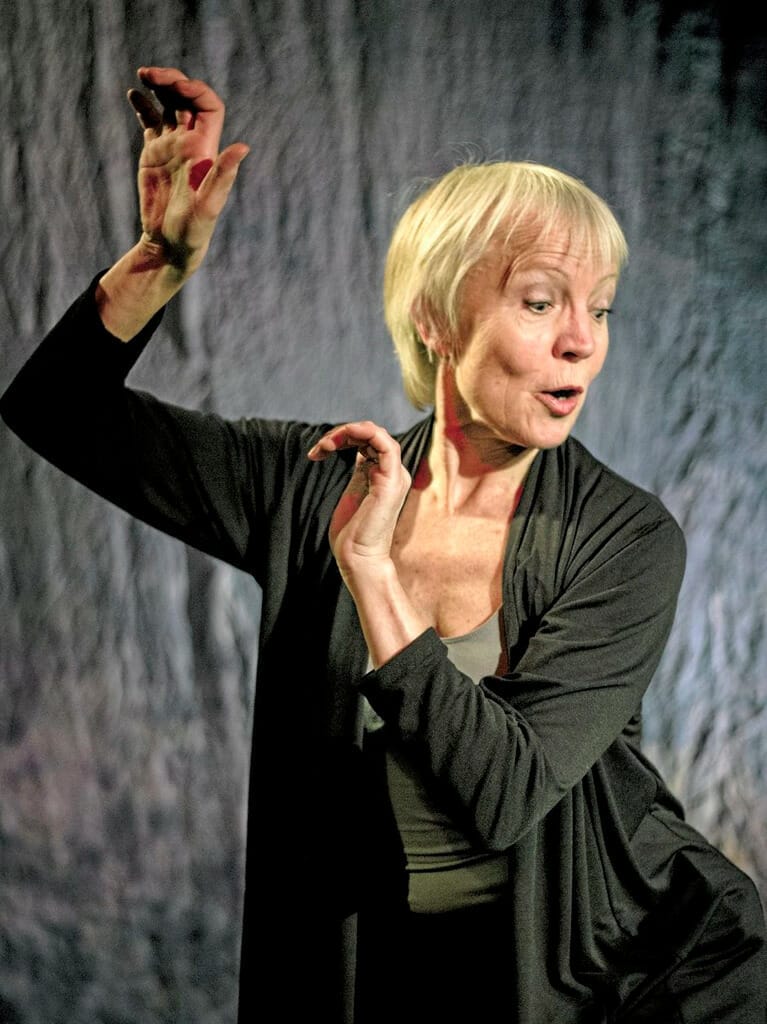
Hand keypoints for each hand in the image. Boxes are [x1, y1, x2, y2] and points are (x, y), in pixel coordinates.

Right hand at [128, 66, 248, 274]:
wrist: (170, 244)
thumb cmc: (194, 231)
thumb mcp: (209, 205)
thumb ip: (223, 175)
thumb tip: (243, 147)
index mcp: (206, 150)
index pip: (208, 106)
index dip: (195, 91)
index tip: (176, 87)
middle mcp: (190, 144)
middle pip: (187, 100)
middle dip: (172, 81)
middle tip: (150, 74)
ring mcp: (171, 147)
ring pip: (168, 106)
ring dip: (158, 86)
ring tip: (142, 76)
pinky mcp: (153, 154)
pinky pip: (149, 122)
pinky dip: (142, 105)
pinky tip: (134, 94)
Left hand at [308, 421, 411, 576]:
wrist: (358, 558)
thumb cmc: (352, 533)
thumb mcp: (353, 492)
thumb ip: (358, 473)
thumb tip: (351, 453)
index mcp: (385, 474)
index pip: (369, 440)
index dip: (343, 437)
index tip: (318, 453)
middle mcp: (393, 472)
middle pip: (372, 433)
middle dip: (342, 433)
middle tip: (320, 448)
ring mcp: (395, 476)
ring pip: (377, 434)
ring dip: (348, 431)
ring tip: (325, 445)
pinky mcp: (391, 481)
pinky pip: (385, 444)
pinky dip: (363, 433)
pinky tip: (342, 437)